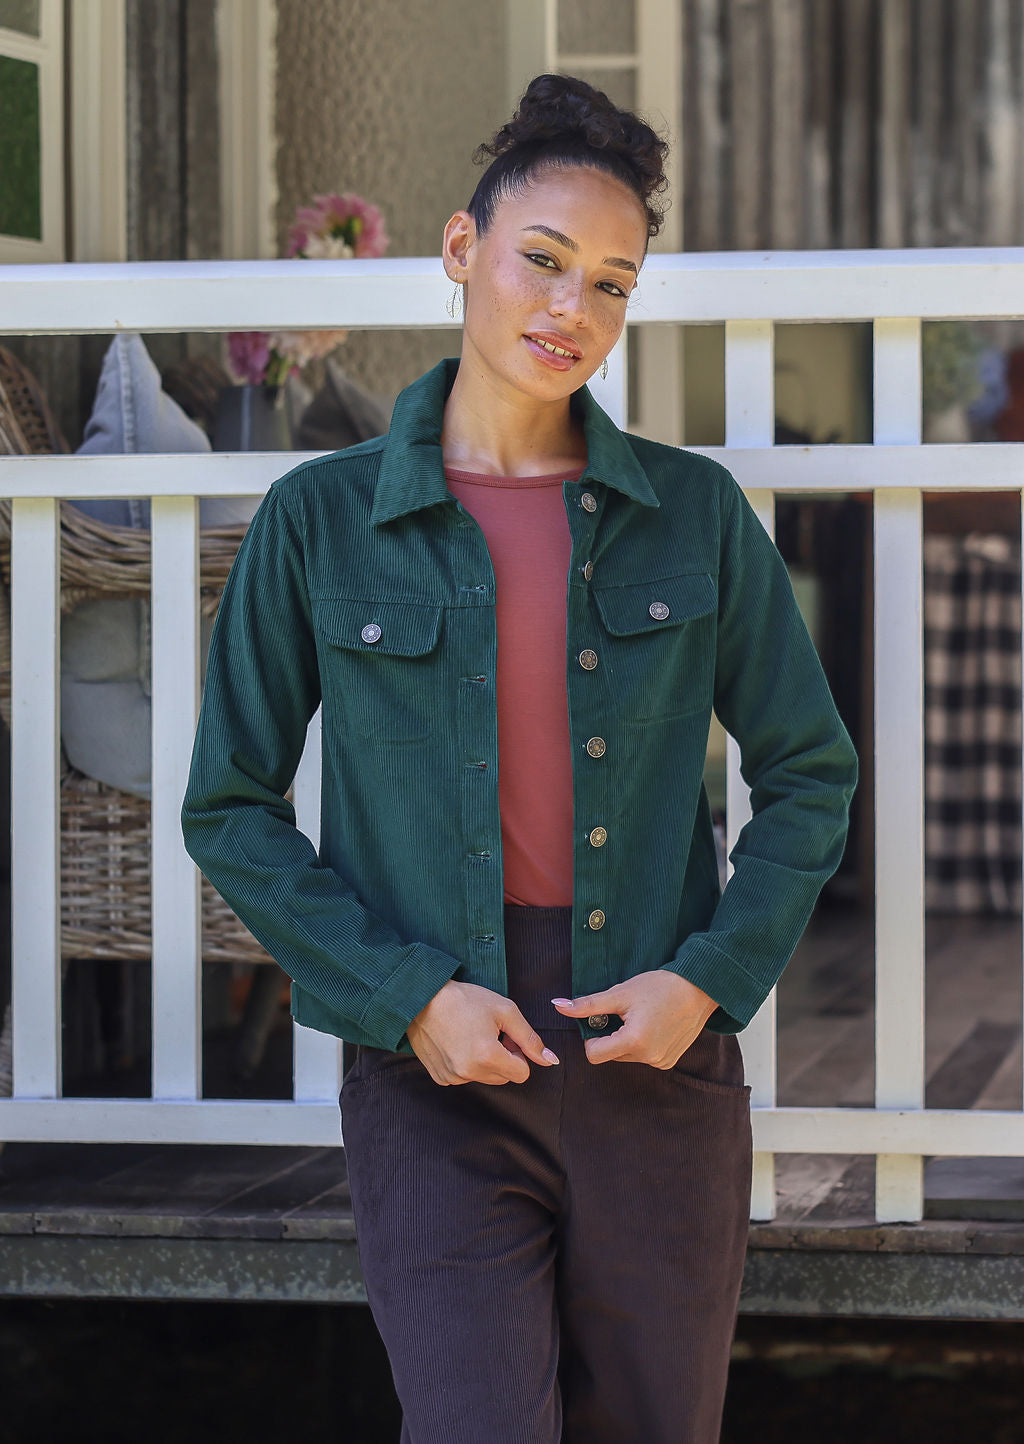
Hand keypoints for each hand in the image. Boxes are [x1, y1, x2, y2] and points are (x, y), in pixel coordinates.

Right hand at [406, 979, 559, 1085]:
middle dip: (503, 1058)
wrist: (421, 999)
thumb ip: (530, 1038)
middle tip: (490, 1032)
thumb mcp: (504, 1010)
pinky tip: (457, 1042)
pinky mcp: (441, 1077)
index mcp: (488, 1057)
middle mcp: (469, 1073)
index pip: (522, 1073)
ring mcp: (453, 1077)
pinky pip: (465, 1077)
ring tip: (471, 1035)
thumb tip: (550, 1060)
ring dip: (485, 1062)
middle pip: (504, 1077)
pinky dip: (466, 1064)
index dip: (518, 1052)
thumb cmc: (464, 1000)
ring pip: (485, 1078)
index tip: (506, 1035)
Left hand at [551, 971, 718, 1067]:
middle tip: (624, 1013)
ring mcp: (660, 1062)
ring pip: (626, 1056)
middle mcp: (648, 1058)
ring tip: (642, 1017)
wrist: (699, 989)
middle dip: (610, 1036)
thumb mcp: (620, 993)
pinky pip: (643, 1057)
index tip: (602, 1019)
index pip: (594, 1054)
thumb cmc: (660, 987)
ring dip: (626, 1040)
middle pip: (610, 1055)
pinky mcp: (669, 1061)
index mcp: (634, 1042)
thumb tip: (557, 1006)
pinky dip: (642, 1044)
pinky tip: (654, 1024)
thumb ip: (588, 1004)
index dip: (592, 1037)